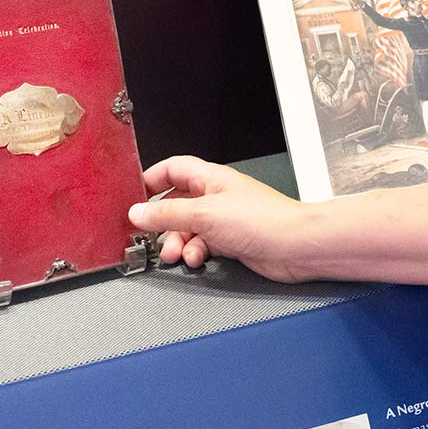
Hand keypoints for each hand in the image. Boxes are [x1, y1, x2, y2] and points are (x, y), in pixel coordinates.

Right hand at [129, 156, 310, 278]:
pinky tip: (197, 259)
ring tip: (176, 255)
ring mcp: (224, 219)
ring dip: (178, 242)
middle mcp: (217, 196)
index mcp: (210, 178)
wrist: (295, 246)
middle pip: (177, 203)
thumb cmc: (263, 220)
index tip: (133, 197)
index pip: (173, 169)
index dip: (151, 180)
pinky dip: (195, 252)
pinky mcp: (231, 240)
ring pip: (188, 228)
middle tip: (150, 236)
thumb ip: (167, 214)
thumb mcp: (203, 214)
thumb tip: (138, 212)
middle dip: (162, 222)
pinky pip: (203, 244)